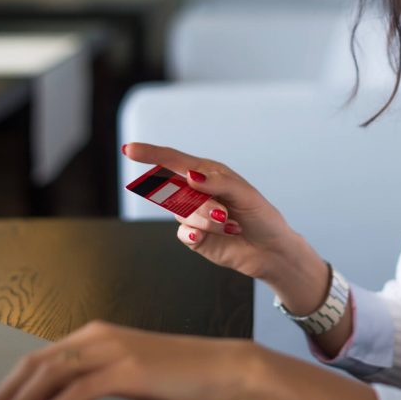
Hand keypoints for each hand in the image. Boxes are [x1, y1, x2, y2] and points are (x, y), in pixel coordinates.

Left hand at [0, 320, 253, 399]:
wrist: (224, 366)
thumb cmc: (181, 373)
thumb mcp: (127, 375)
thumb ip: (92, 381)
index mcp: (97, 335)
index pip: (39, 358)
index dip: (8, 385)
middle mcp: (99, 336)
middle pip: (35, 363)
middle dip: (2, 395)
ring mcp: (113, 350)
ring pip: (49, 374)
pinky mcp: (128, 369)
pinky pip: (76, 391)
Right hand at [123, 143, 323, 288]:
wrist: (271, 251)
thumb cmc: (261, 217)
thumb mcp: (245, 194)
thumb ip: (217, 182)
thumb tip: (190, 175)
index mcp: (208, 173)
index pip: (173, 160)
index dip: (150, 154)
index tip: (129, 149)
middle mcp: (196, 192)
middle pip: (177, 189)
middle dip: (202, 203)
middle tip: (226, 213)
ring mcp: (193, 215)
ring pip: (182, 213)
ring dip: (209, 221)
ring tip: (230, 226)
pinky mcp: (194, 237)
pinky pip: (184, 232)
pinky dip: (197, 234)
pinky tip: (210, 236)